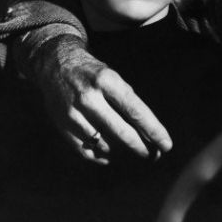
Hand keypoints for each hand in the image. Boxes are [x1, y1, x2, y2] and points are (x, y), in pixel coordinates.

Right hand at [29, 35, 172, 163]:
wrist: (55, 65)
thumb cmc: (93, 74)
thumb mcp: (113, 78)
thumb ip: (128, 103)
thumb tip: (148, 134)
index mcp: (106, 81)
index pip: (136, 111)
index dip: (153, 130)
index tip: (166, 145)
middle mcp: (89, 98)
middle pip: (122, 132)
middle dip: (142, 148)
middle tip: (155, 156)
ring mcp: (73, 114)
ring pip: (105, 145)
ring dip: (122, 151)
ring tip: (133, 150)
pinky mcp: (62, 126)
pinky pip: (87, 151)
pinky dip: (102, 156)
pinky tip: (111, 154)